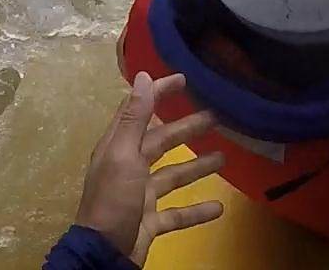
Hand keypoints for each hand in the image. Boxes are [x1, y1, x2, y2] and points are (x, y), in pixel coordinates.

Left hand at [74, 71, 226, 264]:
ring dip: (197, 166)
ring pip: (173, 175)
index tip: (184, 79)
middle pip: (161, 141)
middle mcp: (128, 167)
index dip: (158, 93)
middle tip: (216, 116)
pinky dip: (196, 210)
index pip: (139, 111)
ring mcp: (140, 195)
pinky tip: (218, 207)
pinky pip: (177, 213)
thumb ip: (136, 118)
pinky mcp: (150, 221)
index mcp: (118, 148)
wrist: (104, 254)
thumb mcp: (124, 155)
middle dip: (187, 128)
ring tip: (224, 157)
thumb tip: (142, 76)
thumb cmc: (113, 200)